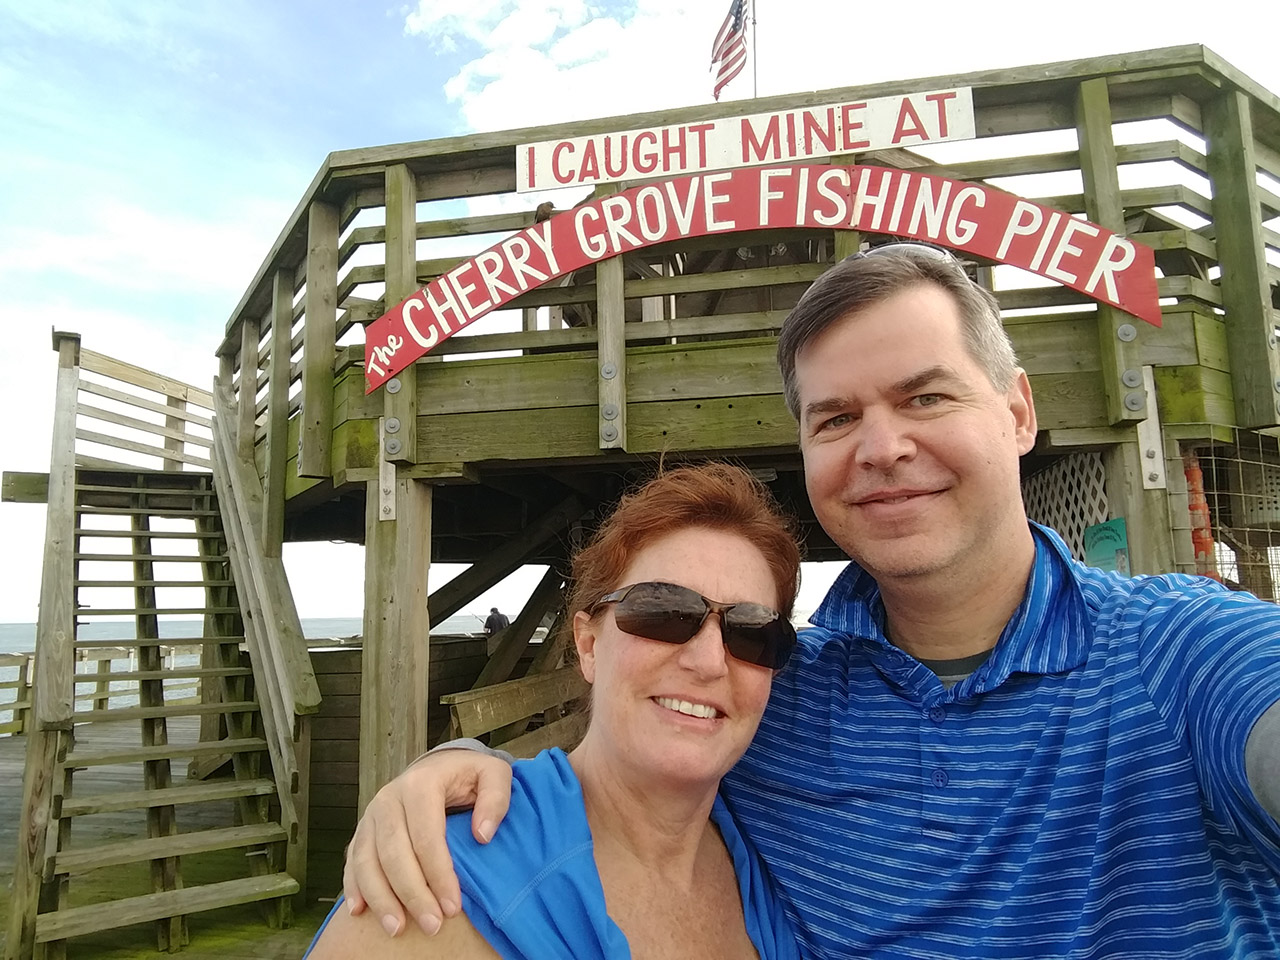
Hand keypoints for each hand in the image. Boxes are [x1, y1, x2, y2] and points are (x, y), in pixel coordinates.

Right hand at [342, 748, 512, 936]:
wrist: (438, 765)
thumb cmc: (468, 775)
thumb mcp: (493, 774)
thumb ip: (496, 798)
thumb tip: (483, 835)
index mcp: (421, 783)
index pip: (427, 837)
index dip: (439, 874)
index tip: (453, 906)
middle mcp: (390, 798)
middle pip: (394, 853)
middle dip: (412, 894)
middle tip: (432, 925)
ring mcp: (371, 814)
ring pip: (367, 860)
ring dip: (380, 898)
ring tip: (397, 928)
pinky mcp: (363, 829)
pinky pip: (352, 860)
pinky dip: (353, 887)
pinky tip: (359, 912)